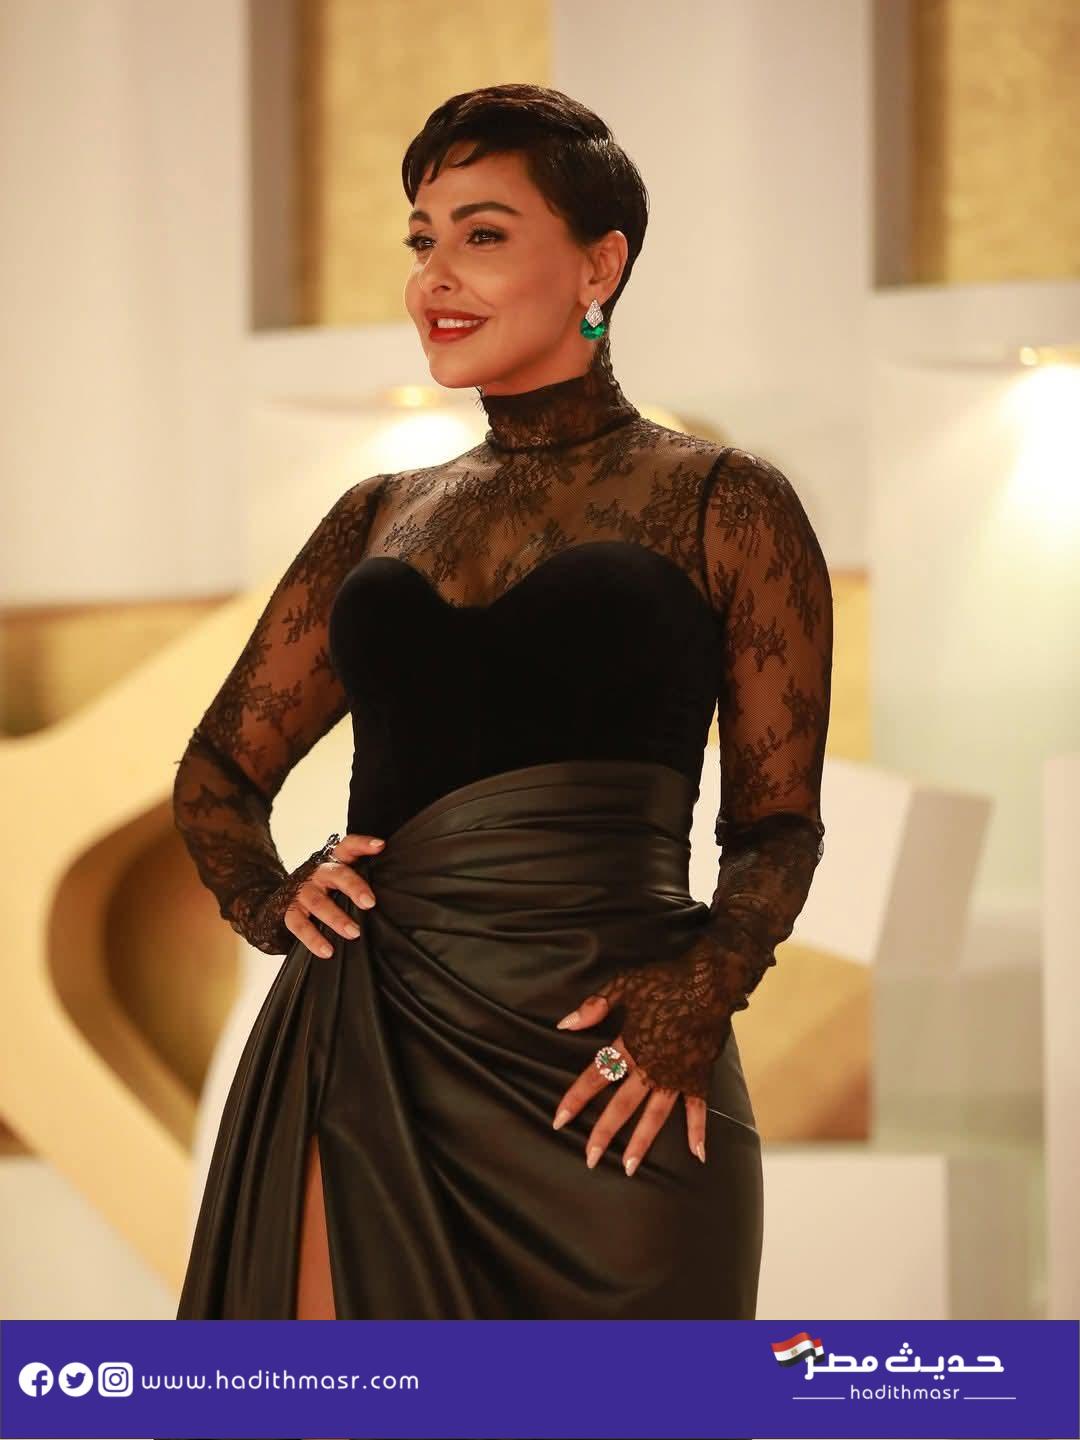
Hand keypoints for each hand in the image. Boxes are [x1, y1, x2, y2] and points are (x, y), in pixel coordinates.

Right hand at [284, 832, 383, 957]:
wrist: (288, 893)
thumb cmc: (327, 886)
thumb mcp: (342, 874)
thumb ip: (362, 876)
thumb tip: (396, 890)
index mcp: (334, 860)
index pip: (349, 845)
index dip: (363, 844)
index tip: (380, 846)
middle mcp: (318, 872)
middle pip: (336, 874)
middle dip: (354, 887)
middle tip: (370, 903)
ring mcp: (302, 891)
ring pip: (318, 902)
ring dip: (336, 918)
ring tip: (354, 933)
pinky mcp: (290, 910)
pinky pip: (299, 925)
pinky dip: (313, 939)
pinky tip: (327, 951)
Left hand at [550, 994, 707, 1176]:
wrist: (710, 981)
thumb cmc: (666, 980)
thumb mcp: (625, 985)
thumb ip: (595, 1006)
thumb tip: (565, 1024)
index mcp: (630, 1046)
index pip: (597, 1076)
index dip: (576, 1098)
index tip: (559, 1120)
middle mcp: (651, 1067)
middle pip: (622, 1105)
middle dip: (604, 1132)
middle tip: (590, 1158)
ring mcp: (676, 1076)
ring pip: (655, 1115)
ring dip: (641, 1142)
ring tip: (628, 1167)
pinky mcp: (699, 1077)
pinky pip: (698, 1109)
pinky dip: (698, 1131)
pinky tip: (697, 1155)